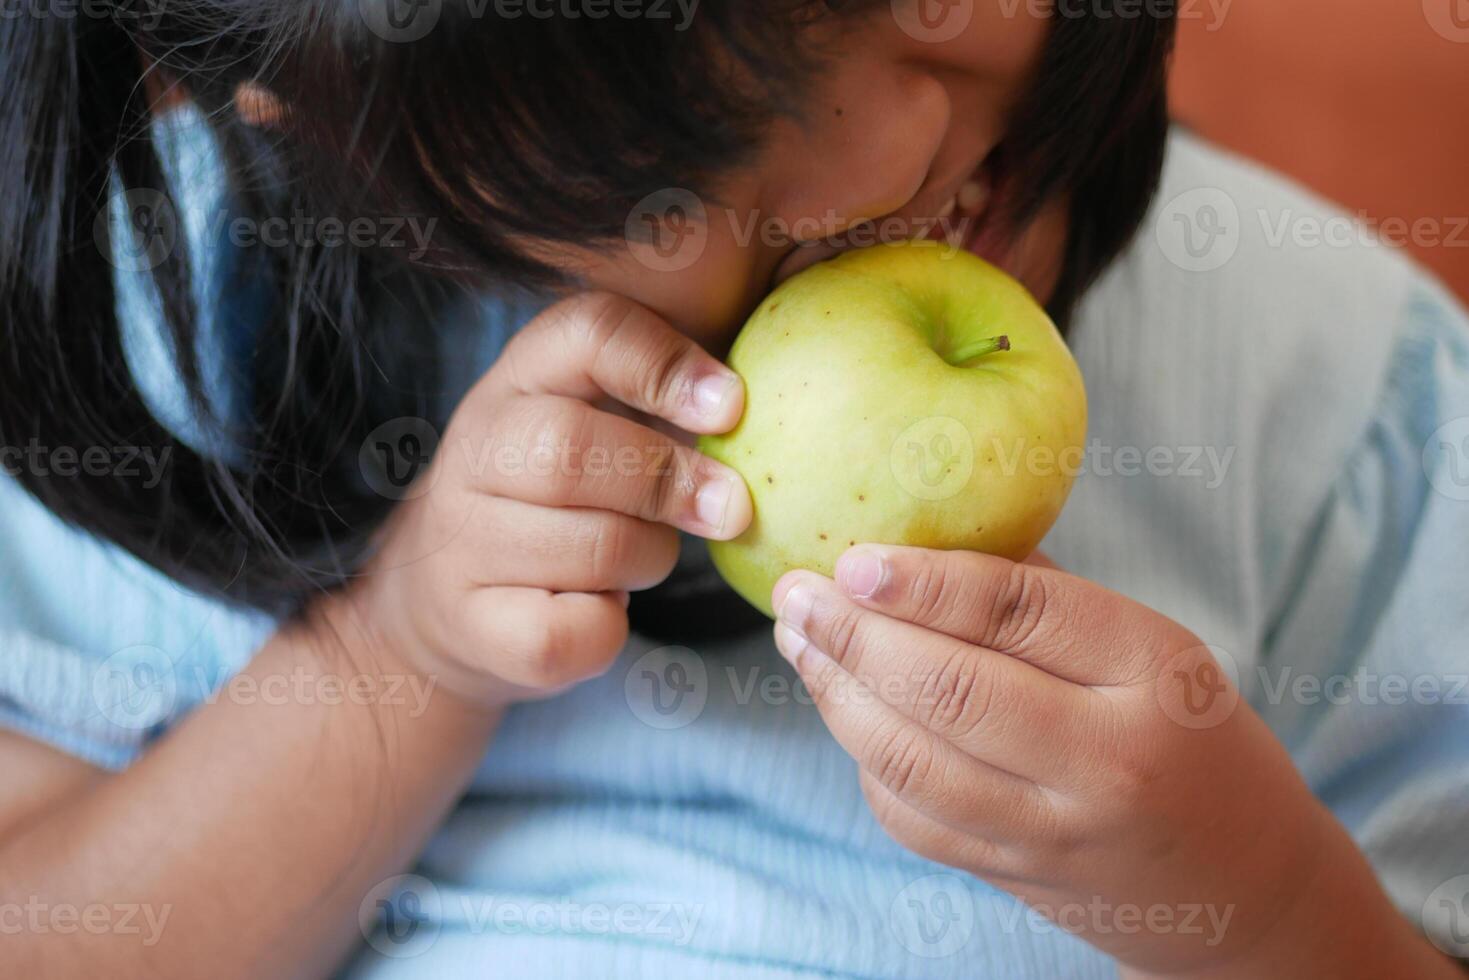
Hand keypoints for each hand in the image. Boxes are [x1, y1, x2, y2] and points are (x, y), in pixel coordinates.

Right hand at [341, 292, 751, 706]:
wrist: (448, 598)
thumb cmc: (566, 497)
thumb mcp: (601, 421)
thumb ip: (670, 400)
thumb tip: (766, 411)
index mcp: (522, 378)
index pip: (586, 333)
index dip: (665, 365)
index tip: (731, 406)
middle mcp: (476, 448)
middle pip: (570, 449)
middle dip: (668, 480)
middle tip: (732, 507)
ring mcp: (461, 540)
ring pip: (587, 548)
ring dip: (649, 557)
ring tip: (649, 555)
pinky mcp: (474, 625)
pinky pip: (572, 631)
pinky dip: (612, 627)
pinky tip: (604, 608)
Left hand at [769, 546, 1394, 975]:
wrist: (1242, 887)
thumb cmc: (1191, 737)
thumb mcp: (1158, 649)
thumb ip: (1048, 598)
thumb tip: (922, 535)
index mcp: (1154, 674)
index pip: (1020, 613)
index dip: (922, 582)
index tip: (852, 556)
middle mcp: (1105, 759)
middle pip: (948, 689)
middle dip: (853, 634)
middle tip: (798, 593)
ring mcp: (1055, 830)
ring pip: (910, 758)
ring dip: (836, 693)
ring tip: (800, 640)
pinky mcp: (1013, 875)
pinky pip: (910, 814)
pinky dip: (863, 755)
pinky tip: (844, 708)